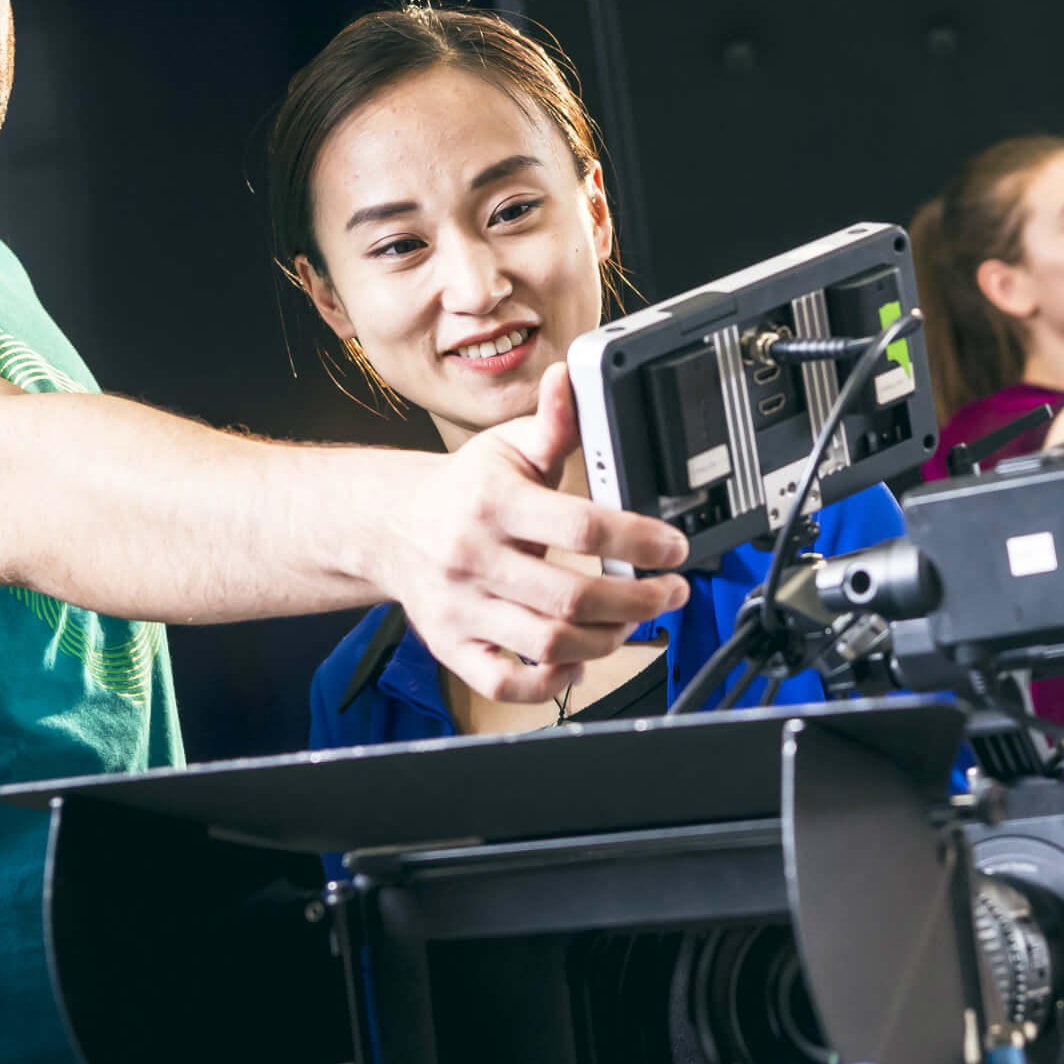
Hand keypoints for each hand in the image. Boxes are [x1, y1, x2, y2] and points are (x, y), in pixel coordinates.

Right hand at [374, 365, 689, 703]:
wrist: (390, 527)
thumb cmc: (463, 489)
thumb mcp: (507, 448)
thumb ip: (552, 424)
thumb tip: (570, 380)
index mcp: (493, 502)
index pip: (579, 528)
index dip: (638, 543)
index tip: (673, 549)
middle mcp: (473, 558)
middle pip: (571, 598)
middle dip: (638, 602)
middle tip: (670, 592)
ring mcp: (461, 609)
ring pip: (548, 644)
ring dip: (607, 641)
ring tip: (632, 622)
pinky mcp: (452, 647)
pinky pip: (506, 683)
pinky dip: (552, 683)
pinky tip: (577, 663)